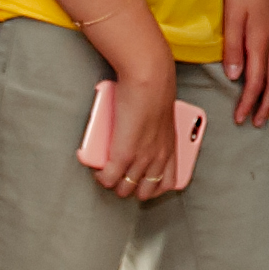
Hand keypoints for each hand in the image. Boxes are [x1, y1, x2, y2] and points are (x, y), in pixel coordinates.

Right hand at [95, 52, 189, 203]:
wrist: (148, 77)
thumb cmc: (155, 90)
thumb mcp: (162, 118)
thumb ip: (154, 133)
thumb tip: (140, 139)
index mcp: (170, 148)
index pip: (168, 183)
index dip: (153, 187)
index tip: (142, 181)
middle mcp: (158, 158)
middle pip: (145, 192)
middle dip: (131, 188)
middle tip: (120, 176)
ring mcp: (141, 159)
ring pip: (124, 189)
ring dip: (114, 183)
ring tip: (106, 172)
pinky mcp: (123, 155)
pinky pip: (108, 178)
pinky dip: (101, 176)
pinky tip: (98, 169)